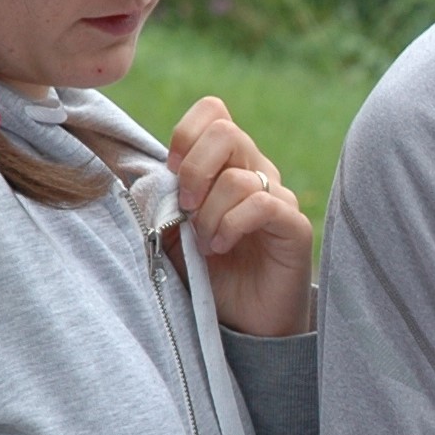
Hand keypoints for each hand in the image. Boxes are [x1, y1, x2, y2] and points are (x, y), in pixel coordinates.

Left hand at [169, 96, 311, 337]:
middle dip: (193, 170)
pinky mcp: (294, 226)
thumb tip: (140, 171)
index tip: (170, 174)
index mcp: (227, 164)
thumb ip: (160, 198)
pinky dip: (231, 225)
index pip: (213, 112)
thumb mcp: (169, 232)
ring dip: (209, 214)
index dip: (185, 135)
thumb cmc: (207, 275)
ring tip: (205, 245)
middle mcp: (256, 172)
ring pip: (237, 176)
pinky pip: (262, 204)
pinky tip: (221, 247)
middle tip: (186, 208)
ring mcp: (279, 197)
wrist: (241, 322)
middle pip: (224, 131)